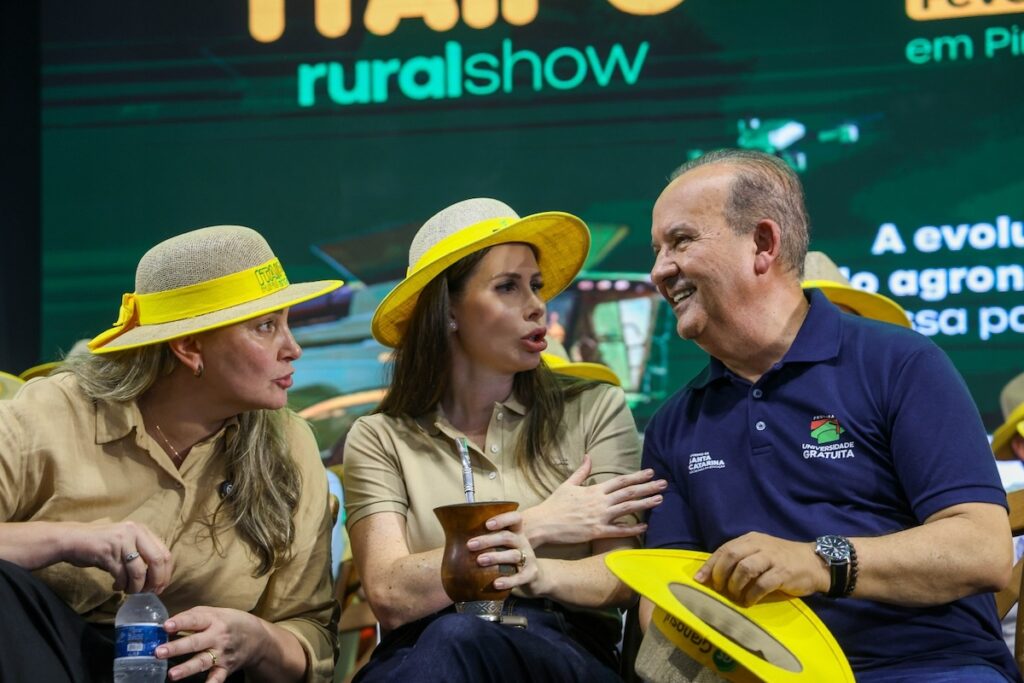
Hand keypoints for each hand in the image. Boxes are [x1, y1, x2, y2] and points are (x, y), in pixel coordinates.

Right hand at [62, 521, 172, 593]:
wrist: (72, 539)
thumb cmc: (102, 545)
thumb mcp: (126, 543)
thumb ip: (142, 553)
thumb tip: (158, 577)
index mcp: (143, 530)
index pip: (165, 553)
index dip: (165, 573)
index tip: (160, 587)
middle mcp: (135, 532)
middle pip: (157, 561)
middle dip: (155, 581)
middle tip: (149, 592)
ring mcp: (122, 541)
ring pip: (139, 571)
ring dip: (136, 587)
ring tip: (130, 591)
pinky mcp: (108, 552)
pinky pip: (122, 575)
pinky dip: (122, 585)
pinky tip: (117, 586)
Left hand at [157, 606, 265, 681]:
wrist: (257, 637)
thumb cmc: (230, 622)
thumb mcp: (215, 612)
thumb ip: (192, 616)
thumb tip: (167, 624)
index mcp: (214, 620)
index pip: (195, 620)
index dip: (181, 622)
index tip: (166, 626)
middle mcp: (218, 637)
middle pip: (196, 642)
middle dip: (178, 648)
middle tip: (159, 652)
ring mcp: (222, 654)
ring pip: (203, 661)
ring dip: (187, 668)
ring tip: (172, 674)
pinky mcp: (225, 668)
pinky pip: (218, 678)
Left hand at [467, 512, 544, 595]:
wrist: (533, 576)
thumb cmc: (509, 557)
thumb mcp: (503, 545)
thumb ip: (487, 539)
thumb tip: (454, 535)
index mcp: (516, 532)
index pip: (515, 518)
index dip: (502, 519)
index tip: (487, 524)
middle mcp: (523, 543)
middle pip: (508, 537)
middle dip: (488, 540)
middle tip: (470, 545)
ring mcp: (528, 558)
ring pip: (513, 555)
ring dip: (495, 557)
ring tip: (479, 560)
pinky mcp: (530, 574)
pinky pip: (520, 577)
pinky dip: (508, 580)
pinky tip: (496, 583)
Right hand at [520, 455, 665, 544]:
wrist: (543, 523)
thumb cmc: (555, 504)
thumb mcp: (568, 484)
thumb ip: (582, 471)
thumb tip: (589, 456)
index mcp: (594, 490)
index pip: (620, 480)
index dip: (637, 476)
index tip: (651, 472)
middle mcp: (600, 502)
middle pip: (629, 492)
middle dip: (648, 487)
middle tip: (664, 483)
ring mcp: (599, 517)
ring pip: (627, 508)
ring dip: (645, 503)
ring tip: (660, 499)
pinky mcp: (597, 531)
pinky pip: (618, 531)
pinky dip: (632, 529)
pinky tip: (645, 527)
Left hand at [694, 532, 828, 605]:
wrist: (814, 562)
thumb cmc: (782, 559)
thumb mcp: (760, 552)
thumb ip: (740, 559)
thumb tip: (713, 575)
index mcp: (751, 539)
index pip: (725, 549)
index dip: (710, 565)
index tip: (699, 579)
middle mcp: (760, 545)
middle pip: (732, 556)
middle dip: (720, 574)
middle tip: (719, 589)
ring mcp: (772, 558)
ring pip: (745, 568)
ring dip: (735, 585)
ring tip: (735, 595)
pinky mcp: (783, 572)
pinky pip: (762, 584)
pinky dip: (751, 595)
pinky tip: (749, 601)